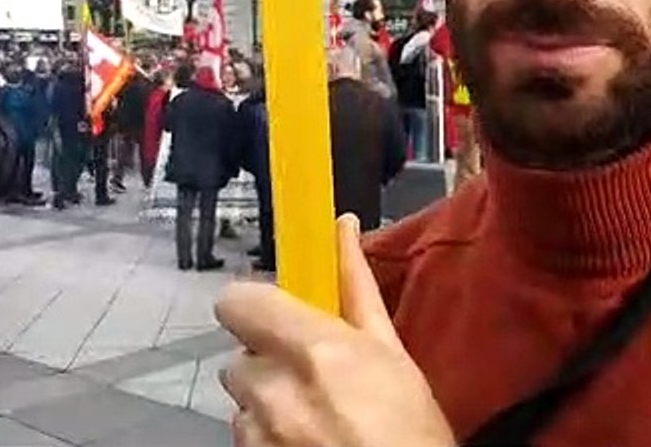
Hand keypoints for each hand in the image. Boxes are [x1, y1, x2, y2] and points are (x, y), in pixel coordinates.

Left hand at [215, 214, 454, 446]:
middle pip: (239, 357)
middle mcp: (276, 392)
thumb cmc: (412, 432)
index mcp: (315, 350)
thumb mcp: (393, 355)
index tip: (280, 316)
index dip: (255, 308)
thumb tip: (339, 226)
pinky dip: (268, 438)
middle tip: (314, 378)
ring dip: (268, 404)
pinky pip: (245, 438)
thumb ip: (355, 288)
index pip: (237, 302)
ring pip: (241, 402)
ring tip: (317, 419)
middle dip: (269, 363)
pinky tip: (309, 444)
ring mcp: (259, 436)